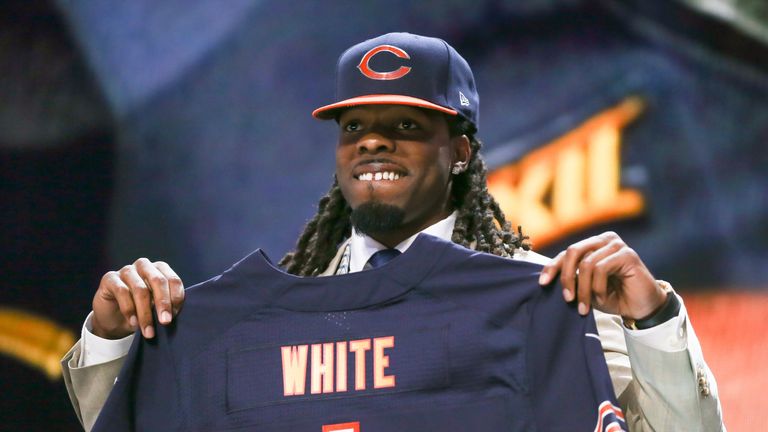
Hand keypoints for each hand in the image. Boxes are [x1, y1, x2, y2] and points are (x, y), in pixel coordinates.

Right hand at [91, 258, 184, 338]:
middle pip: (158, 281)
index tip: (175, 316)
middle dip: (163, 303)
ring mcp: (127, 270)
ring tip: (148, 331)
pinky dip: (129, 309)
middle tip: (165, 322)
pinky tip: (133, 323)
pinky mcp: (110, 278)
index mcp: (161, 269)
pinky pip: (122, 292)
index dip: (176, 298)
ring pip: (140, 289)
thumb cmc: (140, 310)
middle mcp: (144, 266)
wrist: (114, 320)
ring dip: (145, 313)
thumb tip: (173, 313)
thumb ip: (166, 306)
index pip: (173, 280)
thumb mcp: (157, 308)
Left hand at [538, 231, 666, 319]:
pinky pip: (601, 269)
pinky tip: (602, 299)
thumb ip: (572, 278)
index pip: (567, 252)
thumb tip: (548, 277)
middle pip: (573, 252)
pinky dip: (597, 288)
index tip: (542, 283)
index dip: (552, 267)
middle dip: (566, 277)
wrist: (641, 308)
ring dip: (583, 289)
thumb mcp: (586, 288)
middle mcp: (604, 240)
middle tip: (567, 299)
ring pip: (586, 264)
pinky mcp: (627, 254)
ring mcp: (616, 244)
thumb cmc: (613, 297)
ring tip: (584, 307)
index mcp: (593, 244)